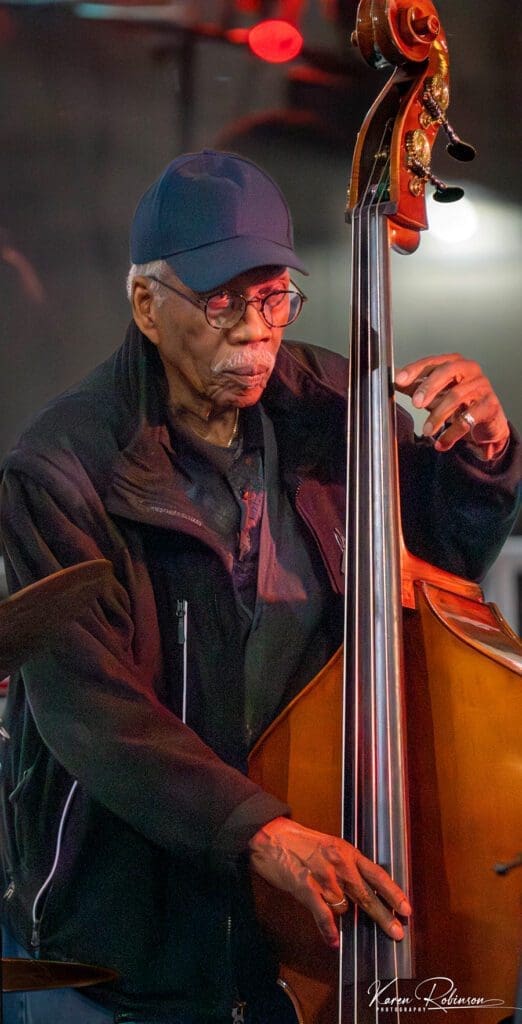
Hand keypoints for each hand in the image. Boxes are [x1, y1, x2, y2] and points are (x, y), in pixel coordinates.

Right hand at [248, 817, 410, 949]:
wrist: (270, 835)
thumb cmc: (298, 841)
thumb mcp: (329, 846)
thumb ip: (345, 864)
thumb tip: (360, 886)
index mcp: (347, 852)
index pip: (377, 875)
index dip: (393, 893)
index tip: (406, 909)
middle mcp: (339, 864)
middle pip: (367, 895)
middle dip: (384, 916)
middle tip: (397, 932)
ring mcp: (323, 877)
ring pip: (344, 907)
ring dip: (345, 916)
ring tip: (346, 923)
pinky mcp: (305, 887)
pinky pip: (322, 913)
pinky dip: (328, 929)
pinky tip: (334, 941)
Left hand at [395, 354, 509, 460]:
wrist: (485, 422)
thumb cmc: (459, 402)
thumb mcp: (434, 393)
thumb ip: (414, 386)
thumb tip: (391, 381)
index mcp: (453, 362)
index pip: (432, 362)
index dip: (415, 370)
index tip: (399, 380)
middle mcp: (469, 369)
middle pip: (446, 372)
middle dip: (428, 387)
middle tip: (416, 404)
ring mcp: (481, 386)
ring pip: (456, 396)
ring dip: (438, 415)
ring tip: (426, 431)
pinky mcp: (490, 405)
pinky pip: (468, 418)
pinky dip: (452, 433)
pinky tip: (441, 443)